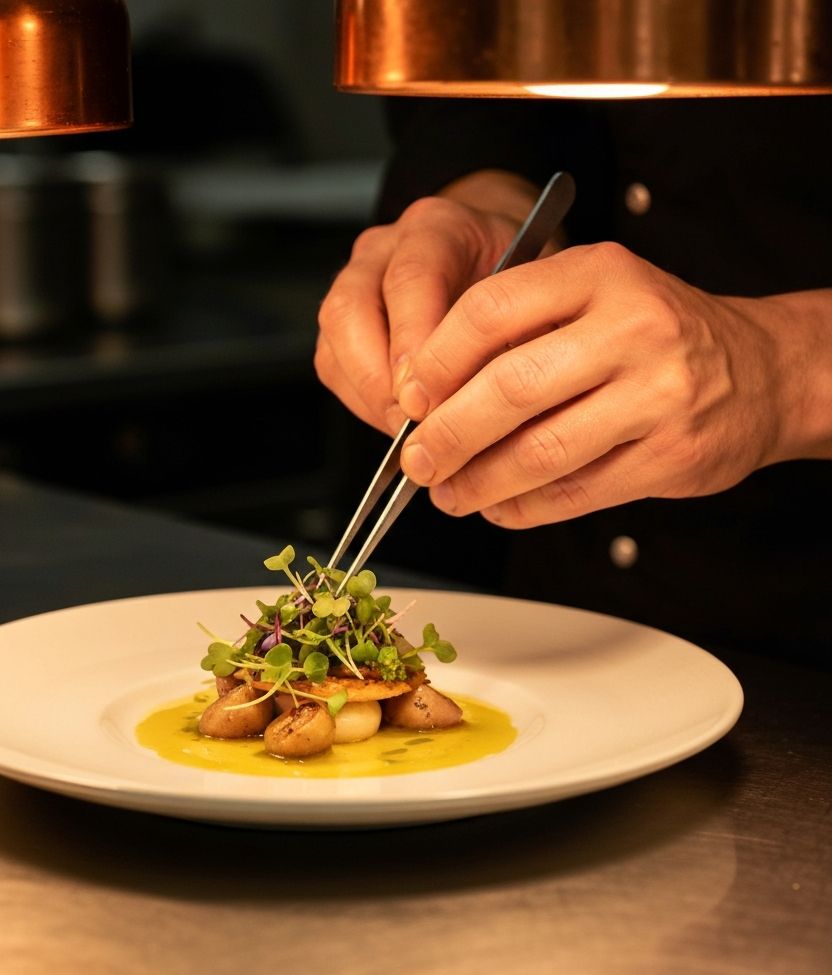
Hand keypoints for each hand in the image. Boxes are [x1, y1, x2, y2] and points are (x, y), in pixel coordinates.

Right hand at [315, 182, 534, 434]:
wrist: (502, 257)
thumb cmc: (519, 277)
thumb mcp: (533, 294)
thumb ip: (510, 336)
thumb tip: (490, 400)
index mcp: (438, 227)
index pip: (411, 279)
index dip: (413, 343)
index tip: (426, 398)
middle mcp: (386, 248)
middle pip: (351, 309)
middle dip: (378, 378)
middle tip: (412, 423)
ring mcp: (356, 279)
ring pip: (335, 339)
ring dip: (368, 395)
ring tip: (407, 432)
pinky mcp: (343, 319)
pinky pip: (333, 364)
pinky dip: (363, 402)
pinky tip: (398, 422)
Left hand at [394, 241, 794, 527]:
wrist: (760, 370)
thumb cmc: (652, 335)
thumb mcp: (590, 299)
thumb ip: (517, 332)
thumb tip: (424, 397)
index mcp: (597, 274)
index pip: (489, 311)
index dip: (434, 362)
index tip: (406, 398)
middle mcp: (632, 327)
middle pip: (510, 388)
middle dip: (447, 434)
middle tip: (416, 460)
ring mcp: (658, 394)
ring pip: (541, 451)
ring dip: (479, 482)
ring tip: (449, 492)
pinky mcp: (671, 455)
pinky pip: (575, 493)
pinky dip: (523, 508)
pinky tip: (499, 507)